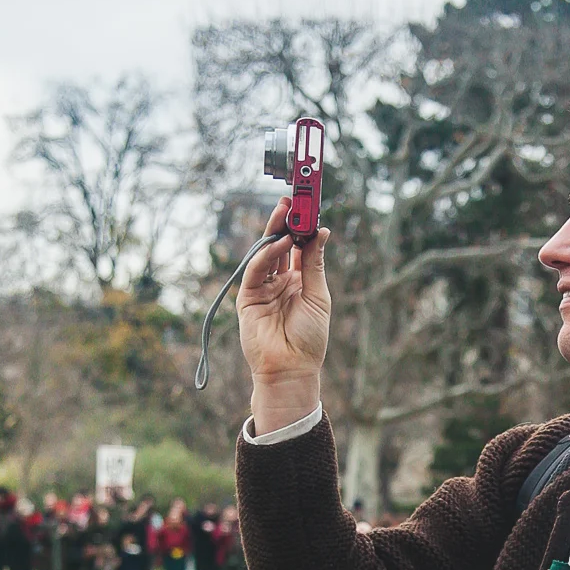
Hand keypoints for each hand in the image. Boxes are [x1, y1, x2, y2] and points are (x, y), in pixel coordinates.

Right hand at [236, 198, 331, 431]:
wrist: (292, 369)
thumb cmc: (309, 338)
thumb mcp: (318, 295)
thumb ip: (314, 263)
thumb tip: (321, 231)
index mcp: (298, 281)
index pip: (297, 246)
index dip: (302, 226)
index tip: (308, 206)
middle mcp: (279, 281)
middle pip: (279, 244)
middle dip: (285, 221)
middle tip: (292, 200)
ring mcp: (262, 288)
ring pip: (265, 252)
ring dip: (274, 230)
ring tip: (286, 211)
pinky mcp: (247, 297)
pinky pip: (255, 270)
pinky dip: (265, 254)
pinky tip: (278, 241)